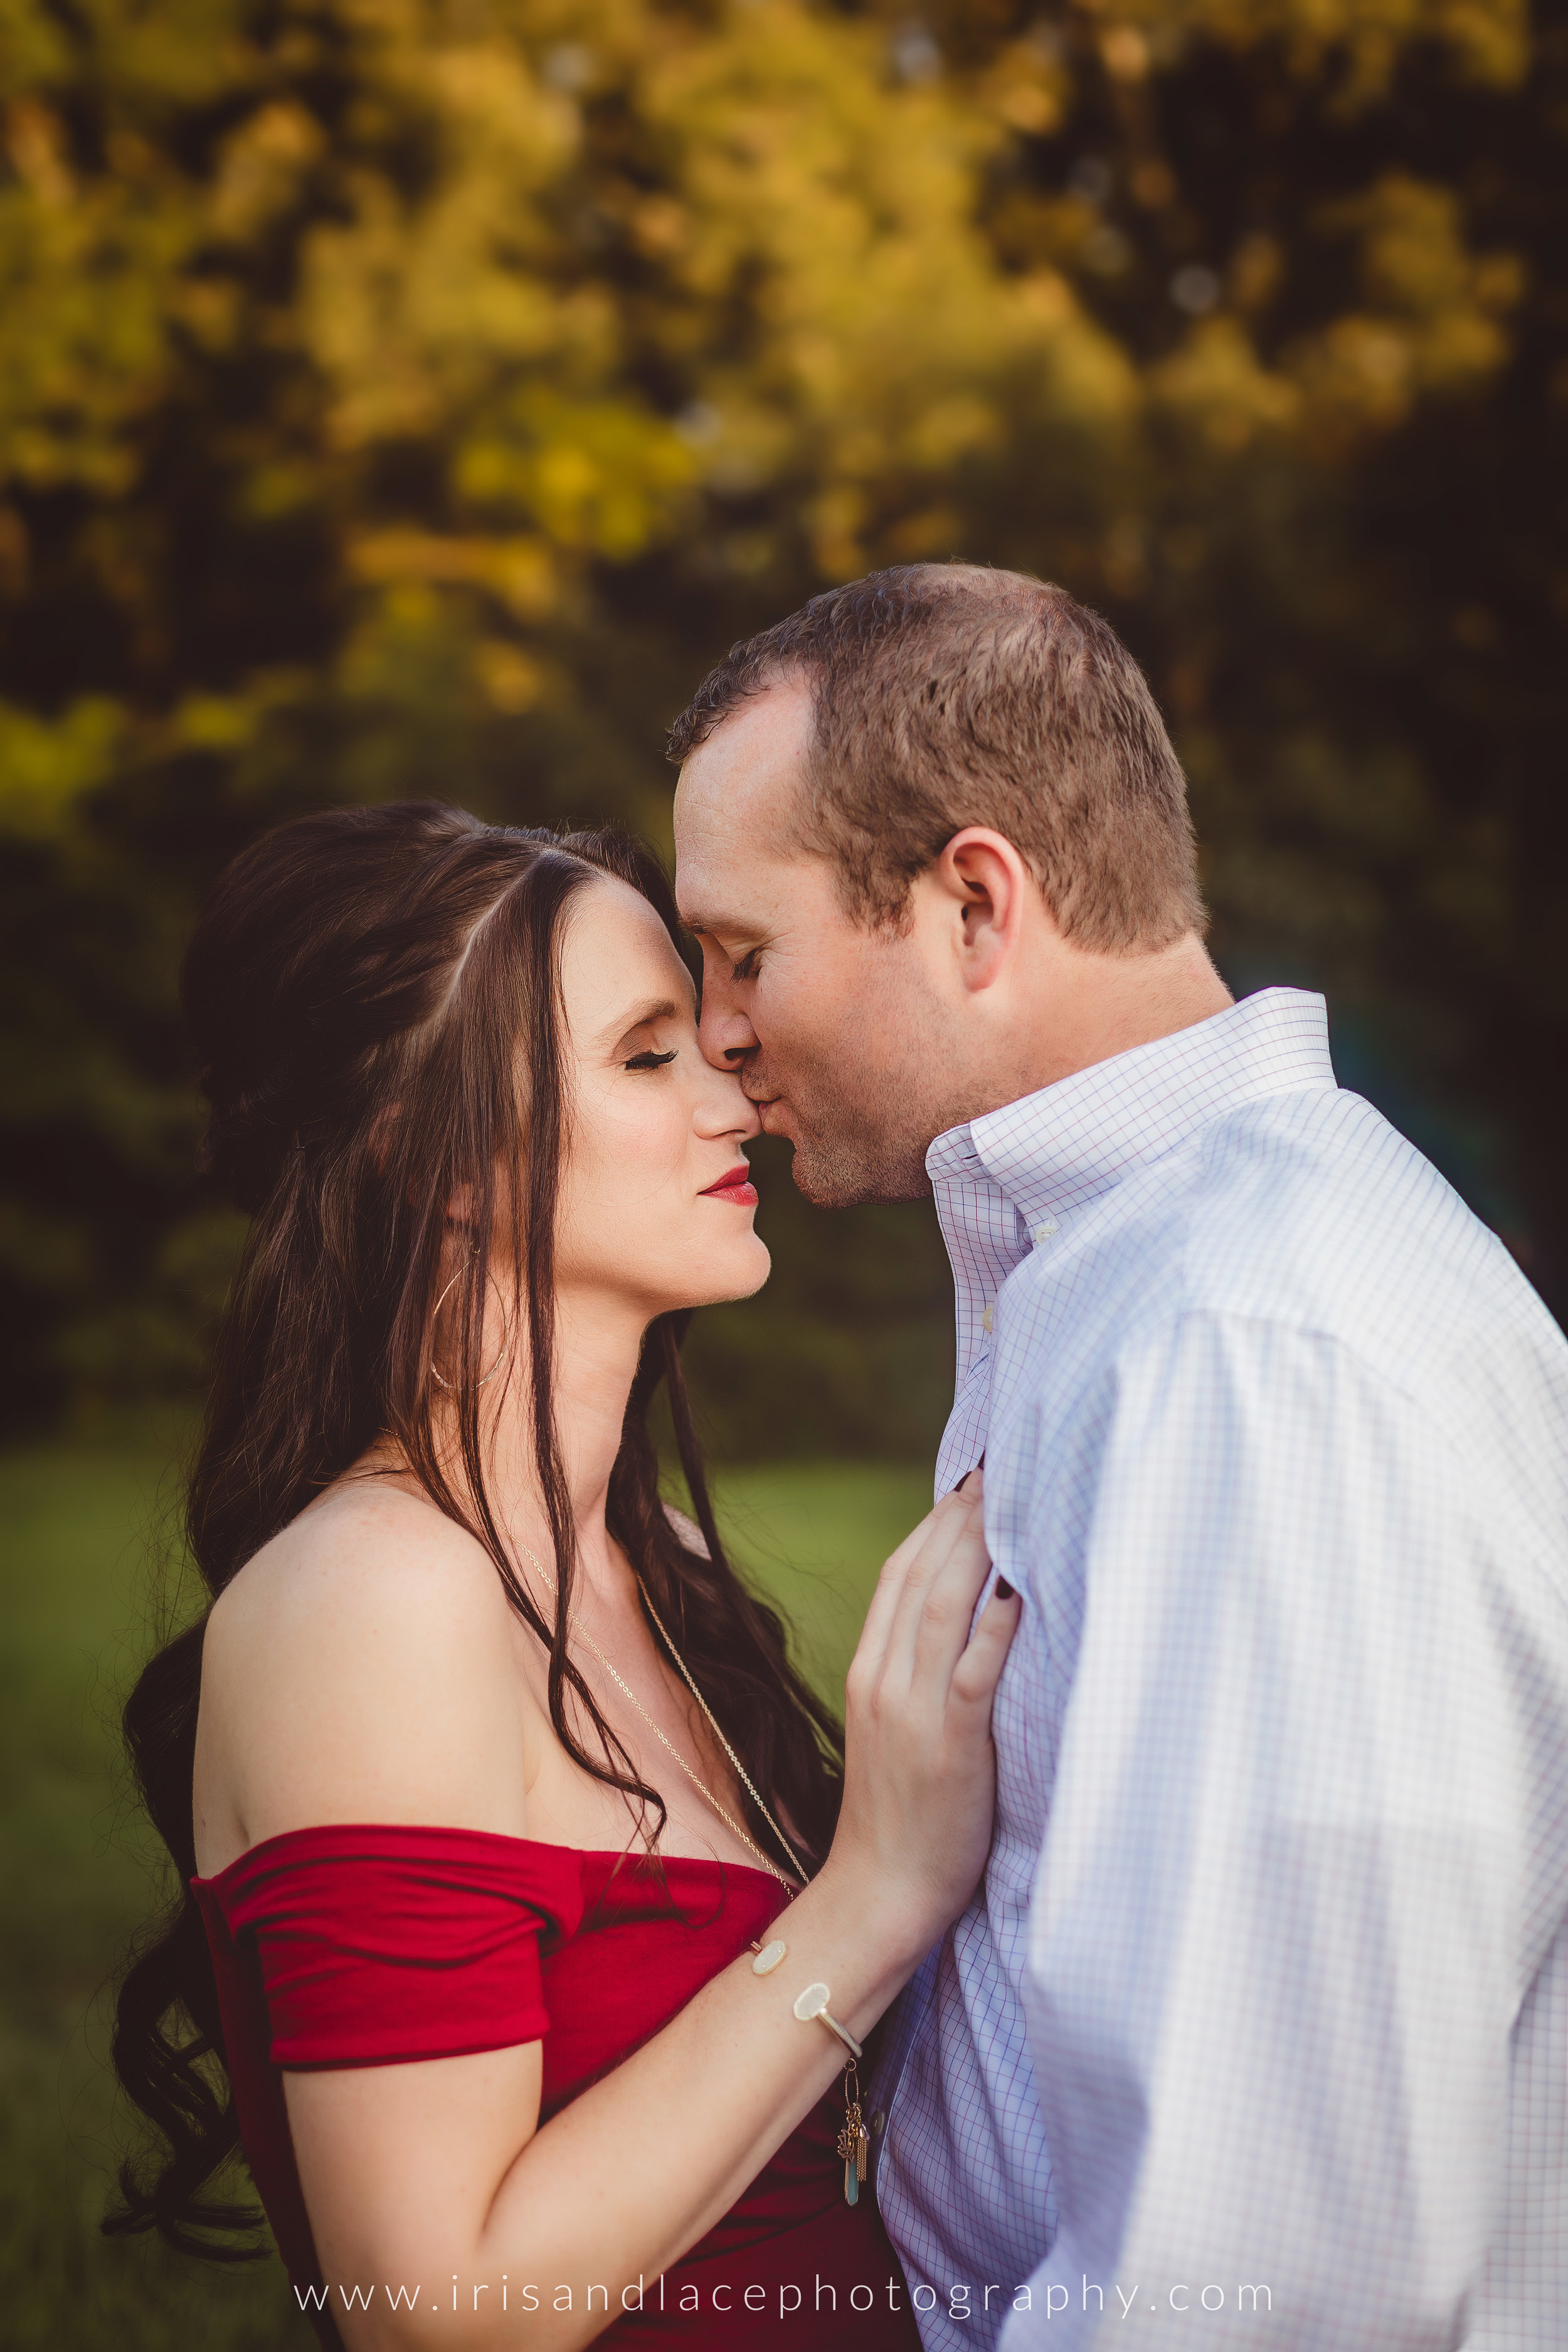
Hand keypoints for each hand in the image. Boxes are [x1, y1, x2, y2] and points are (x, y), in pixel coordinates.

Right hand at [821, 1471, 1019, 1970]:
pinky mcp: (948, 1747)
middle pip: (919, 1577)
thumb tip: (962, 1618)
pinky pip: (971, 1674)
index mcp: (868, 1672)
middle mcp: (883, 1681)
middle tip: (1001, 1470)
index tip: (970, 1484)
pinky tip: (1021, 1590)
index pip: (896, 1576)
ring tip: (1010, 1505)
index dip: (932, 1524)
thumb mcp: (894, 1729)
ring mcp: (912, 1712)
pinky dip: (995, 1628)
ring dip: (978, 1552)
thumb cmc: (902, 1814)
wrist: (880, 1891)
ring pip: (941, 1610)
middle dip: (961, 1520)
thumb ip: (915, 1674)